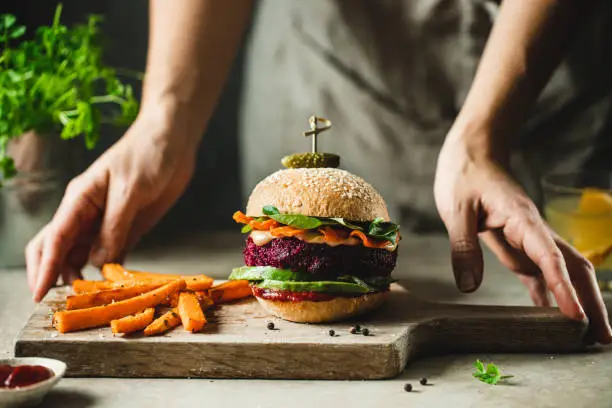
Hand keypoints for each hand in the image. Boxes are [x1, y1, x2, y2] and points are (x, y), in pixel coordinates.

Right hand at [26, 114, 196, 300]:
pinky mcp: (126, 229)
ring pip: (83, 256)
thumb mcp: (130, 190)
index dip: (45, 268)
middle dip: (55, 275)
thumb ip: (114, 227)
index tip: (39, 295)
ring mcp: (105, 223)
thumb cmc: (147, 154)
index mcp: (79, 199)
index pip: (54, 239)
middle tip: (61, 302)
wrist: (172, 142)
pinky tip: (112, 286)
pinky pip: (111, 255)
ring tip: (88, 300)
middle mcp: (86, 214)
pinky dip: (109, 272)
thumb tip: (98, 262)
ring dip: (83, 277)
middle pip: (59, 250)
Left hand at [434, 132, 611, 343]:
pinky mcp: (517, 244)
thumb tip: (468, 287)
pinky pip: (539, 272)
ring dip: (577, 301)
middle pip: (573, 268)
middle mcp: (533, 232)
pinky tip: (552, 317)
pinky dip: (549, 294)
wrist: (472, 153)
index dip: (564, 288)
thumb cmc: (464, 175)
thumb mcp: (456, 209)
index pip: (550, 258)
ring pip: (563, 272)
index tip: (576, 317)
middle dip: (591, 302)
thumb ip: (464, 246)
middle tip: (603, 338)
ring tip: (588, 336)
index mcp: (522, 220)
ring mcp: (528, 239)